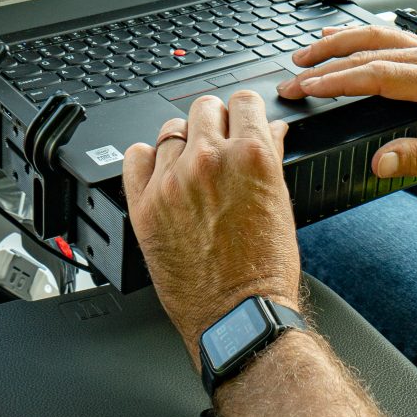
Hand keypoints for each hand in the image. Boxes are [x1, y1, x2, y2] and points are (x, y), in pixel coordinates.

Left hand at [124, 90, 302, 363]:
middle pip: (204, 107)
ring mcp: (172, 182)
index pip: (242, 101)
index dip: (243, 112)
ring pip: (170, 130)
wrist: (239, 316)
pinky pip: (135, 157)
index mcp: (250, 156)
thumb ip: (270, 156)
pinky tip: (161, 174)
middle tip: (218, 146)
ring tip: (192, 170)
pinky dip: (147, 161)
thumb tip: (268, 129)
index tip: (240, 122)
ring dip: (183, 144)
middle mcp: (208, 161)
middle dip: (214, 123)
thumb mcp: (281, 203)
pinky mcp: (144, 206)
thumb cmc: (264, 269)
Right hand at [279, 26, 416, 182]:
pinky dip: (363, 38)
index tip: (307, 87)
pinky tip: (347, 43)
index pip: (376, 75)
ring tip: (308, 53)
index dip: (337, 80)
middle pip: (370, 48)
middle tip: (294, 73)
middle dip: (327, 60)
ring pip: (379, 37)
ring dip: (340, 43)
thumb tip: (380, 161)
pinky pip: (393, 38)